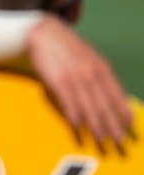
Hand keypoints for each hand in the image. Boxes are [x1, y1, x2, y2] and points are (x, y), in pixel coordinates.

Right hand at [27, 15, 132, 144]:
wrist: (45, 33)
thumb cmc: (68, 48)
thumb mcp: (90, 57)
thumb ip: (100, 75)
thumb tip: (112, 94)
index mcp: (101, 67)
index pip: (117, 94)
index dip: (123, 111)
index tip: (129, 126)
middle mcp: (90, 73)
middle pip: (104, 103)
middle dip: (112, 123)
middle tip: (118, 140)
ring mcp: (74, 77)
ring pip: (88, 105)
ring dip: (95, 123)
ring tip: (101, 138)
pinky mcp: (57, 80)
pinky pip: (67, 101)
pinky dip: (73, 113)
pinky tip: (77, 125)